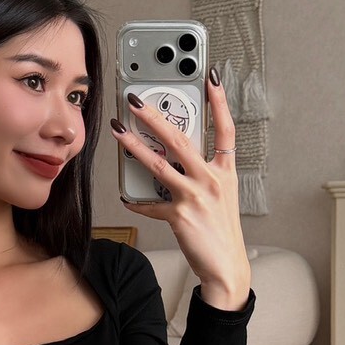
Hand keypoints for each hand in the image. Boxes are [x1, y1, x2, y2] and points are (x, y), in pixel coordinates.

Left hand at [112, 68, 250, 307]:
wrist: (226, 266)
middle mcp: (211, 180)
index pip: (225, 129)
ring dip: (135, 146)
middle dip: (155, 116)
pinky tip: (126, 198)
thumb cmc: (222, 230)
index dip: (219, 102)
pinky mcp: (179, 216)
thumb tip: (177, 158)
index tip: (211, 78)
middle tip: (136, 100)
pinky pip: (151, 205)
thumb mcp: (222, 195)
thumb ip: (203, 173)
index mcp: (225, 172)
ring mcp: (195, 197)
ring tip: (118, 131)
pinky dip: (137, 202)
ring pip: (159, 164)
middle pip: (181, 140)